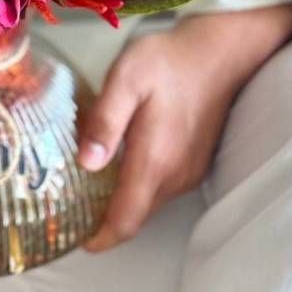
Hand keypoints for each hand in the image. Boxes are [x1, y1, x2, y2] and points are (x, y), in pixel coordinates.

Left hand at [77, 3, 291, 251]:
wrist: (219, 53)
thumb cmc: (167, 61)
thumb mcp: (126, 79)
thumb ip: (105, 121)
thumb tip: (87, 164)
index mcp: (155, 163)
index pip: (126, 222)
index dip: (99, 238)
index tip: (74, 238)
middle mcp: (175, 177)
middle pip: (135, 216)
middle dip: (104, 221)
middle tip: (71, 207)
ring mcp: (189, 171)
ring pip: (149, 202)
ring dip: (121, 202)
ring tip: (88, 186)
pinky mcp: (196, 161)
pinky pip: (161, 187)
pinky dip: (138, 187)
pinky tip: (119, 164)